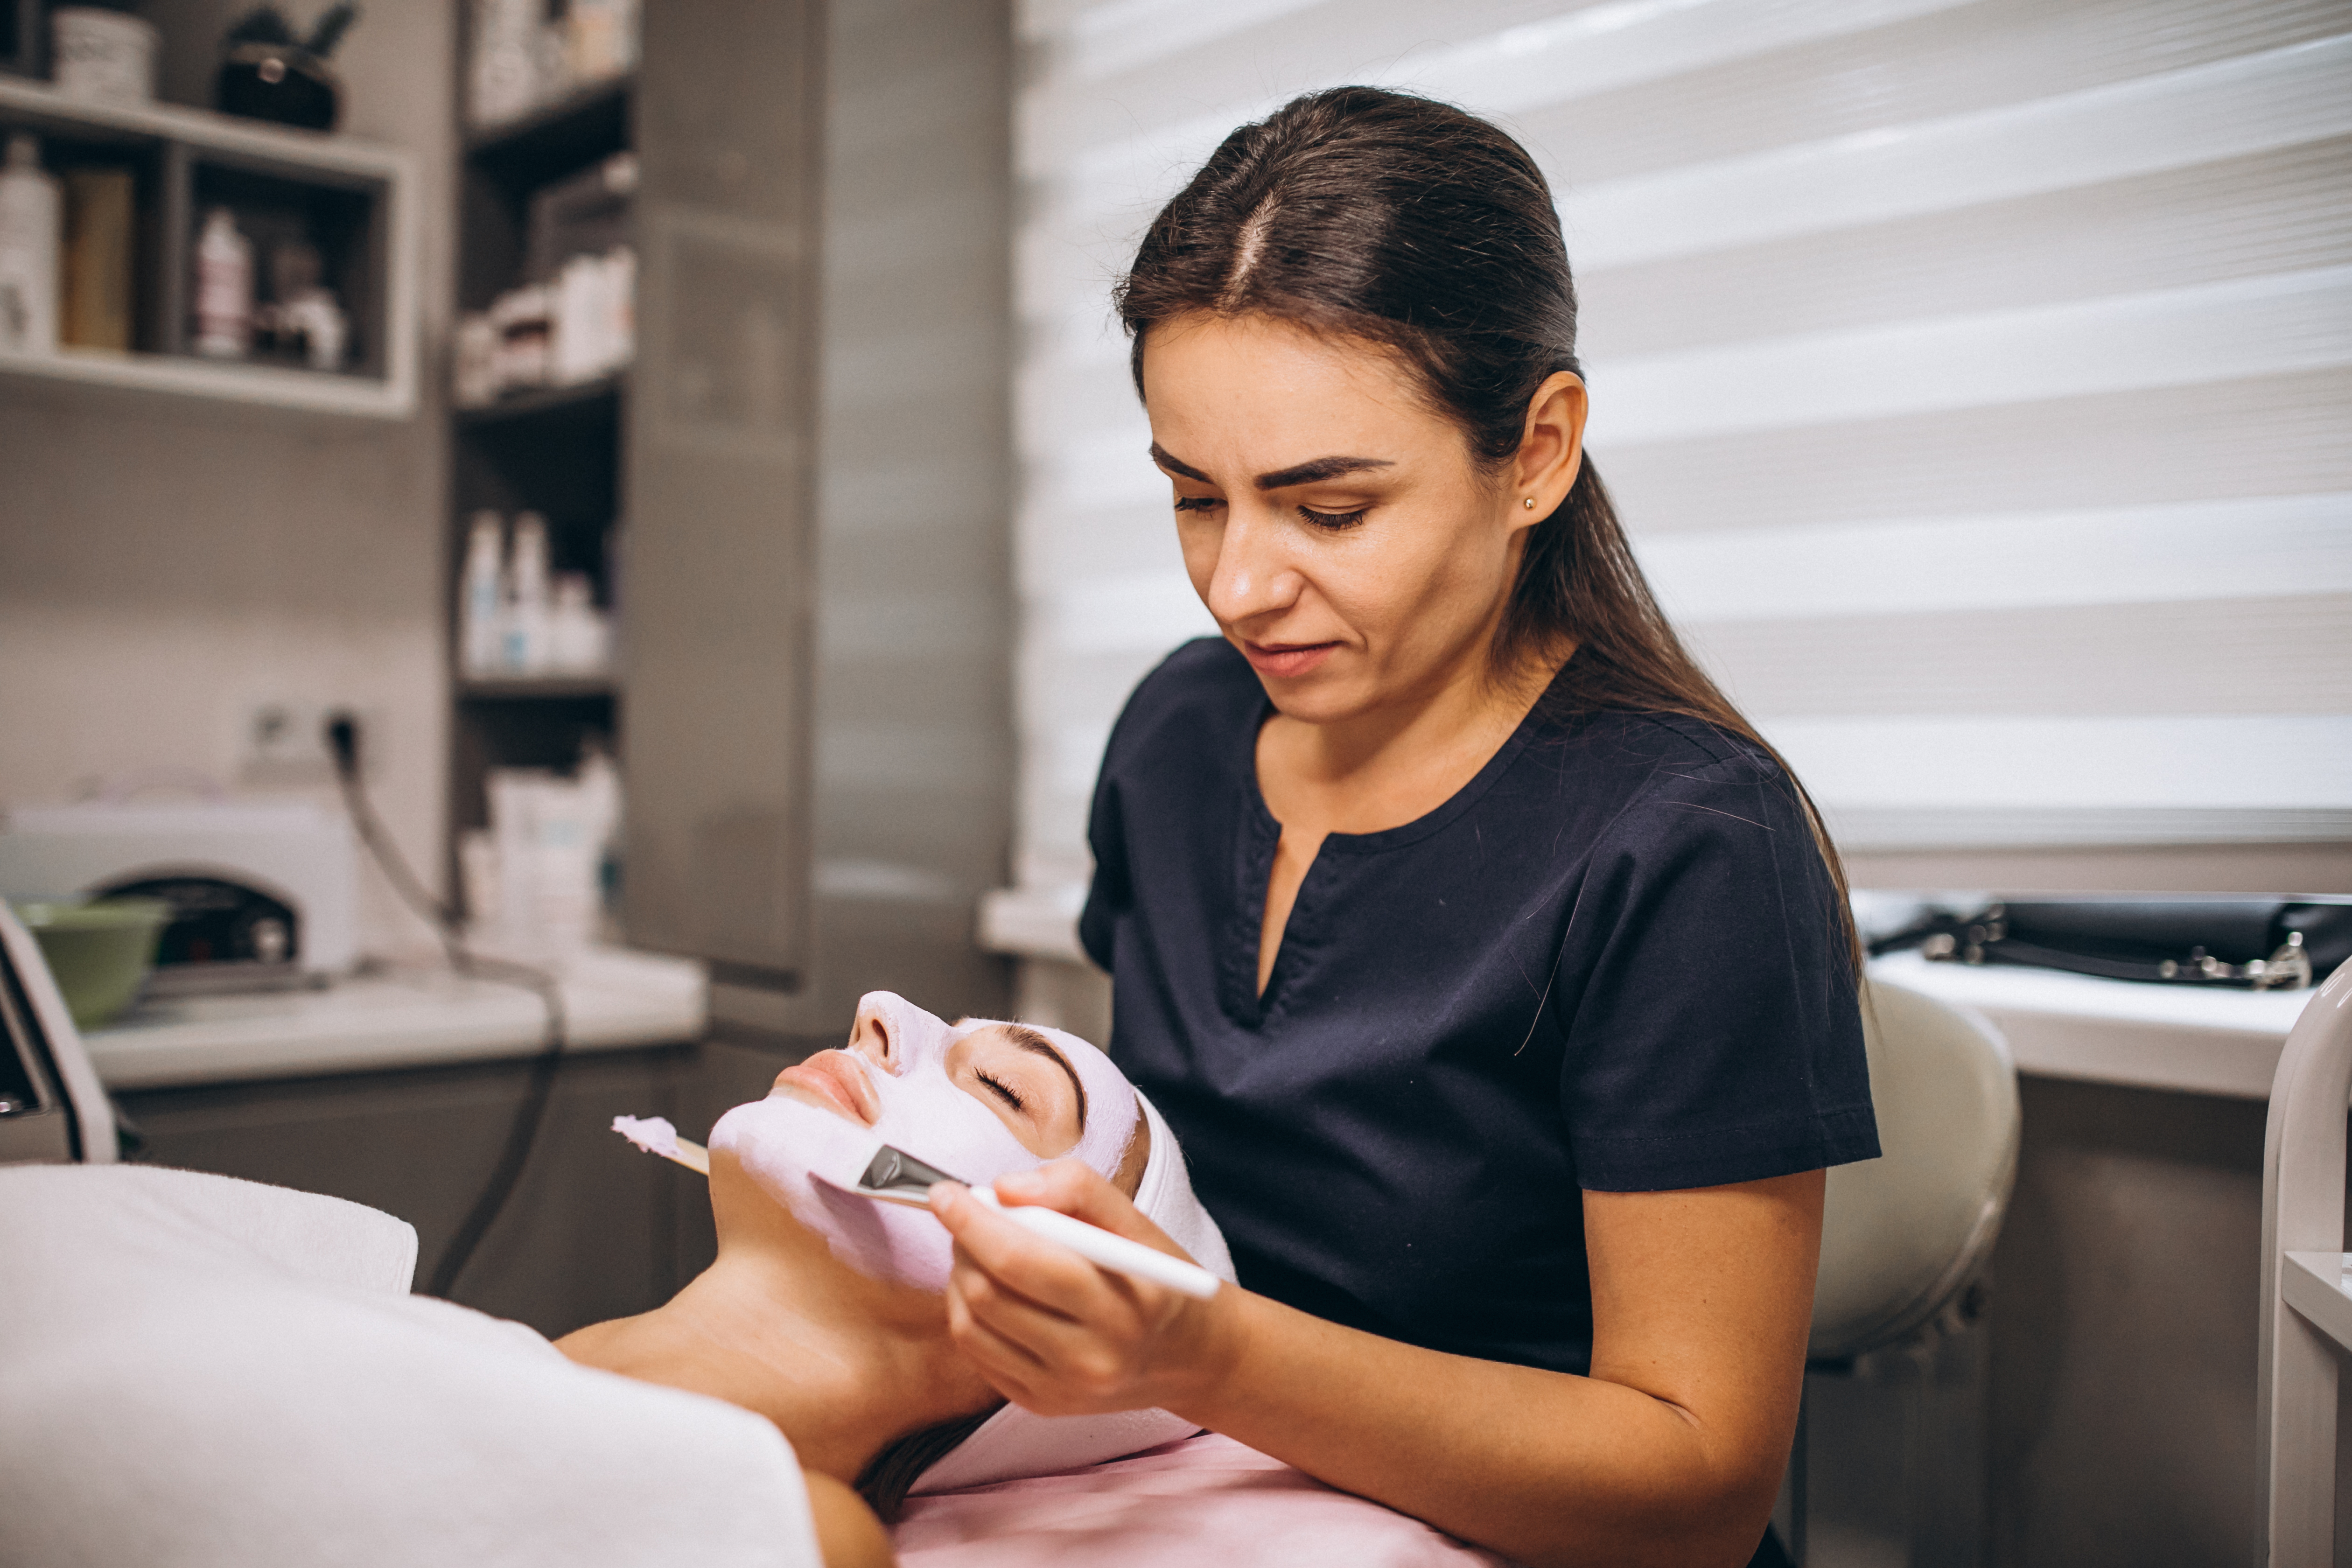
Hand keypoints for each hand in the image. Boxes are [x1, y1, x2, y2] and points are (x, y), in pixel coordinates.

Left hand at [930, 1160, 1237, 1416]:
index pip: (1022, 1260)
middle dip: (962, 1243)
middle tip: (966, 1215)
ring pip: (969, 1326)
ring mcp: (1061, 1390)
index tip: (946, 1192)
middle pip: (988, 1294)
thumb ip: (1076, 1189)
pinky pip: (975, 1354)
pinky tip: (992, 1290)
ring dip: (959, 1277)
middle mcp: (1091, 1360)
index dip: (972, 1221)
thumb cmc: (1157, 1278)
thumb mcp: (1136, 1223)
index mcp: (1122, 1306)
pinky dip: (968, 1312)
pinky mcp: (1039, 1405)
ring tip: (981, 1251)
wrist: (1189, 1357)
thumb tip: (1004, 1188)